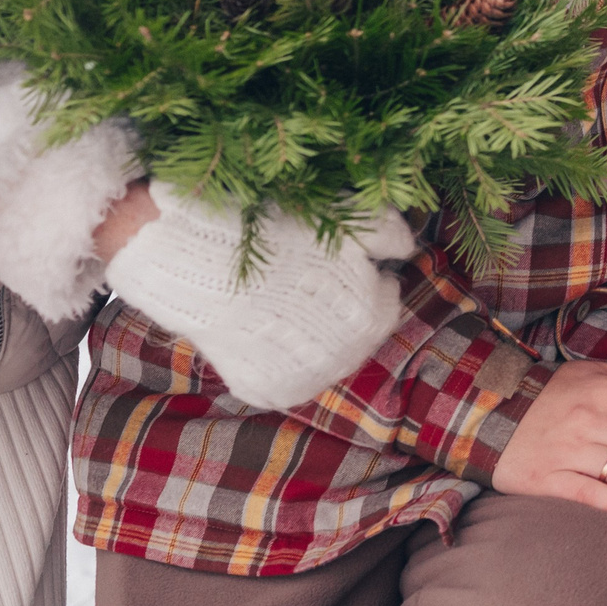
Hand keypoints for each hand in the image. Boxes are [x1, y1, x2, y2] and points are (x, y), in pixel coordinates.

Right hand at [100, 186, 416, 412]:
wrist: (197, 253)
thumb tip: (410, 249)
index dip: (374, 285)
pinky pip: (286, 385)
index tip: (354, 270)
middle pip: (359, 341)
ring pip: (326, 366)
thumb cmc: (277, 227)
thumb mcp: (343, 217)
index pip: (388, 308)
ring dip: (320, 342)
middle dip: (348, 315)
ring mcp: (300, 377)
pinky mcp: (261, 389)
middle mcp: (342, 356)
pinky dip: (283, 364)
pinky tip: (269, 337)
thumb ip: (387, 234)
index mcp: (368, 314)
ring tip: (294, 312)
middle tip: (319, 290)